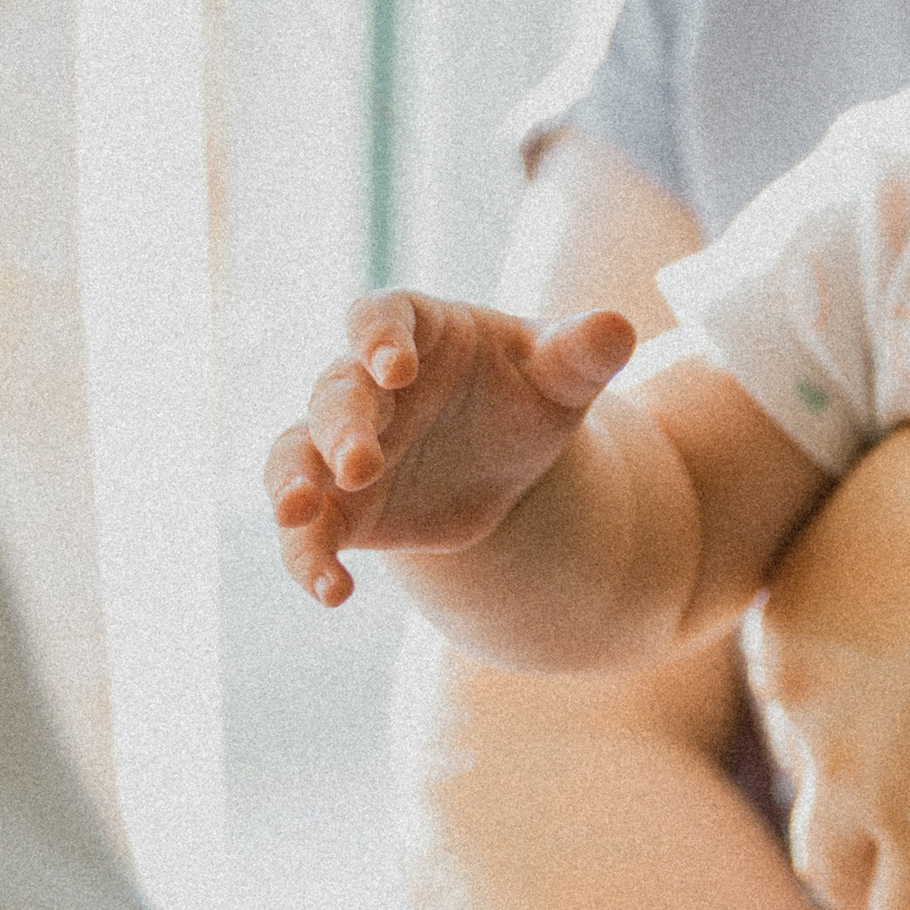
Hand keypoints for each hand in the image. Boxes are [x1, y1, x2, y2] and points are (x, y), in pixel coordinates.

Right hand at [265, 290, 635, 605]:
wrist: (506, 461)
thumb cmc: (527, 393)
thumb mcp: (561, 376)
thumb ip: (581, 353)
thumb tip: (618, 325)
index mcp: (415, 330)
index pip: (380, 317)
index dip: (379, 337)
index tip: (395, 367)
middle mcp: (364, 383)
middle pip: (336, 394)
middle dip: (341, 428)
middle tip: (360, 466)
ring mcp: (341, 445)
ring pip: (294, 456)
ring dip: (290, 483)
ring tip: (299, 513)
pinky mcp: (340, 506)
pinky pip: (308, 530)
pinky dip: (309, 556)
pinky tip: (333, 592)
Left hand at [752, 402, 909, 909]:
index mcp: (803, 584)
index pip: (795, 655)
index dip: (834, 683)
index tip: (865, 700)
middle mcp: (805, 683)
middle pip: (801, 755)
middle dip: (829, 786)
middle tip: (859, 813)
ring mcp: (860, 768)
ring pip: (831, 854)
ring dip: (848, 887)